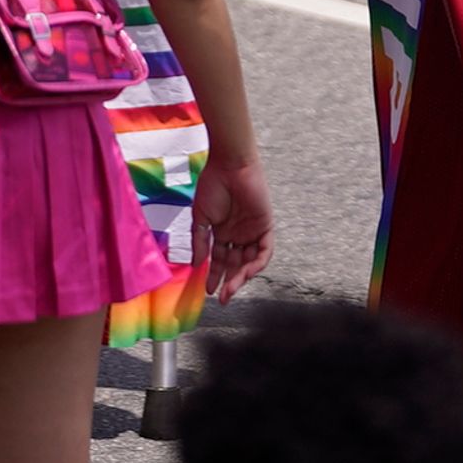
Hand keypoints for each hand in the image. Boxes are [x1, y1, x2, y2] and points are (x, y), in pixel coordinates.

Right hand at [193, 153, 273, 299]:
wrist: (229, 166)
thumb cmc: (212, 186)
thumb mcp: (200, 217)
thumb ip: (200, 241)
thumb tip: (197, 265)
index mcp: (221, 232)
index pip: (220, 260)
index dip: (214, 275)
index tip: (207, 291)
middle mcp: (237, 234)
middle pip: (235, 264)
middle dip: (228, 281)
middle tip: (221, 296)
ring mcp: (251, 231)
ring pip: (249, 261)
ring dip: (241, 277)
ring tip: (230, 289)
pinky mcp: (265, 227)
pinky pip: (264, 251)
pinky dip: (257, 263)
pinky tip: (246, 273)